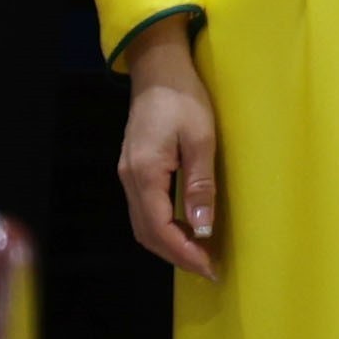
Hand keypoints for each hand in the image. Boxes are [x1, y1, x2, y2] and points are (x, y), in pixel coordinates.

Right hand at [117, 26, 222, 280]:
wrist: (158, 70)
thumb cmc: (183, 98)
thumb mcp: (201, 138)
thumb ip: (200, 184)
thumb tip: (203, 228)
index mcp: (144, 175)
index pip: (160, 230)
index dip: (184, 254)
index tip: (210, 268)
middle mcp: (129, 180)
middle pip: (147, 234)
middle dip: (177, 255)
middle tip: (208, 268)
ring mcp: (128, 175)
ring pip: (144, 224)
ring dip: (170, 243)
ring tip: (200, 254)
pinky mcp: (134, 169)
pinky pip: (145, 210)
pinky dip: (164, 226)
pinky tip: (185, 227)